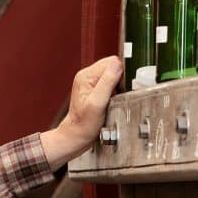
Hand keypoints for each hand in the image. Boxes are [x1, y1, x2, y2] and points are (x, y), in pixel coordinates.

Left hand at [41, 55, 122, 169]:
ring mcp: (91, 82)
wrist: (76, 135)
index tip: (120, 89)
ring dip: (118, 86)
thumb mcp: (97, 104)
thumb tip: (117, 65)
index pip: (112, 62)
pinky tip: (111, 101)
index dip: (121, 74)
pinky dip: (116, 91)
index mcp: (86, 76)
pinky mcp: (96, 88)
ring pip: (114, 75)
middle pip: (114, 67)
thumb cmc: (83, 124)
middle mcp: (87, 76)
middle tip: (116, 96)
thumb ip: (107, 82)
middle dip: (120, 80)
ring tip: (112, 100)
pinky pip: (112, 83)